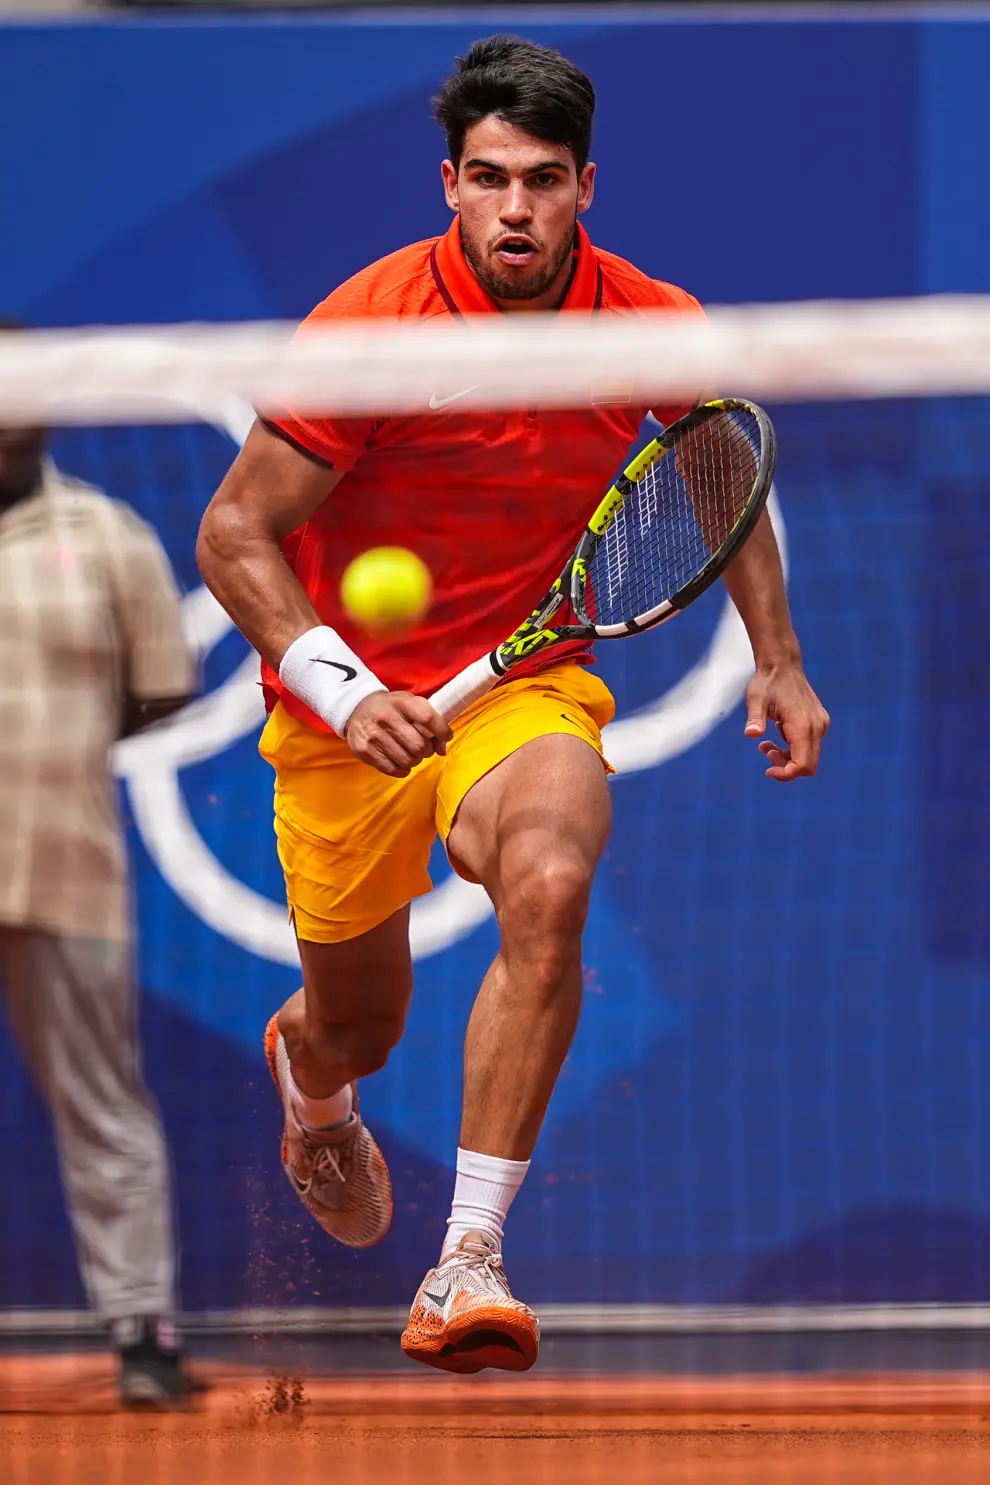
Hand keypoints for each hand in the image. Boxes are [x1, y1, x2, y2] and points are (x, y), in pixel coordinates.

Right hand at [344, 692, 451, 777]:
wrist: (356, 709)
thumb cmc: (390, 708)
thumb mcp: (409, 705)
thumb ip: (430, 722)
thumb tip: (442, 750)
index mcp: (401, 702)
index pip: (427, 717)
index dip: (441, 730)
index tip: (446, 736)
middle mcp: (386, 717)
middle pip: (419, 745)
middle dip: (427, 750)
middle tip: (423, 747)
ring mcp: (373, 735)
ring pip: (407, 760)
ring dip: (414, 760)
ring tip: (410, 753)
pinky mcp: (364, 751)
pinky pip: (393, 770)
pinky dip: (402, 769)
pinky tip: (399, 759)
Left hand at [743, 661, 829, 781]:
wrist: (782, 664)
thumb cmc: (767, 681)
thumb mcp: (756, 699)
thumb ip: (755, 718)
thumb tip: (751, 734)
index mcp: (802, 725)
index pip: (802, 765)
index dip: (785, 774)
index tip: (767, 770)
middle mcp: (817, 726)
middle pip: (809, 766)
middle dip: (786, 768)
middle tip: (766, 752)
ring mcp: (820, 724)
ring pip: (810, 757)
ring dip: (788, 758)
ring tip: (766, 745)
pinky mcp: (819, 721)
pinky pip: (810, 746)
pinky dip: (794, 749)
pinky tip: (777, 734)